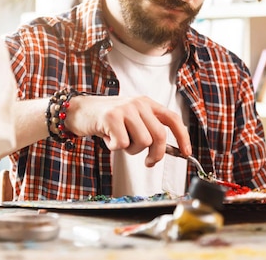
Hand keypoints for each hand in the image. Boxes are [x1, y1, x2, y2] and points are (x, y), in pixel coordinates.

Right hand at [66, 94, 191, 166]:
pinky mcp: (111, 117)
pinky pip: (122, 144)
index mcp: (146, 103)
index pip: (172, 118)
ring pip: (142, 142)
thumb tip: (163, 151)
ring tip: (119, 141)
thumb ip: (147, 129)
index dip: (182, 136)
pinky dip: (114, 147)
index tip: (186, 152)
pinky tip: (107, 138)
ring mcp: (125, 109)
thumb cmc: (106, 119)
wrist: (79, 110)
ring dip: (130, 149)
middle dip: (156, 154)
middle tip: (148, 162)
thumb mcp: (131, 119)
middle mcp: (138, 103)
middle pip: (159, 135)